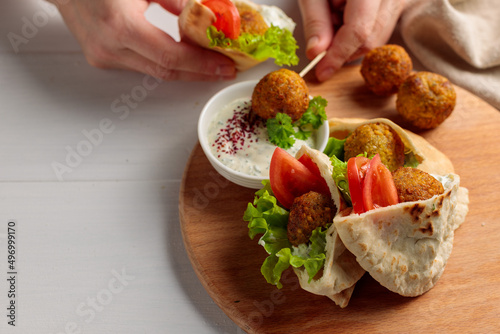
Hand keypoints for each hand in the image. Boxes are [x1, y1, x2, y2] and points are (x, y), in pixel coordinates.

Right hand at [49, 0, 235, 80]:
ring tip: (208, 61)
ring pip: (154, 70)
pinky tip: (180, 55)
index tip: (224, 66)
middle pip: (165, 70)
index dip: (201, 64)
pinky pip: (141, 64)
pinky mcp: (102, 59)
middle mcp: (109, 47)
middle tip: (224, 68)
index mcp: (119, 25)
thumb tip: (205, 16)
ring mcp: (104, 56)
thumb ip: (175, 1)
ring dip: (184, 68)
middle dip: (199, 72)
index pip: (170, 55)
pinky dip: (163, 60)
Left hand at [299, 0, 405, 80]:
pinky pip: (380, 27)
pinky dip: (357, 30)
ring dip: (349, 39)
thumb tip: (316, 53)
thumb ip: (316, 21)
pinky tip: (344, 13)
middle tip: (320, 40)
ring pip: (376, 36)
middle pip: (370, 39)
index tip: (321, 72)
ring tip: (333, 15)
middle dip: (342, 50)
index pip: (359, 32)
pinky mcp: (397, 2)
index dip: (337, 56)